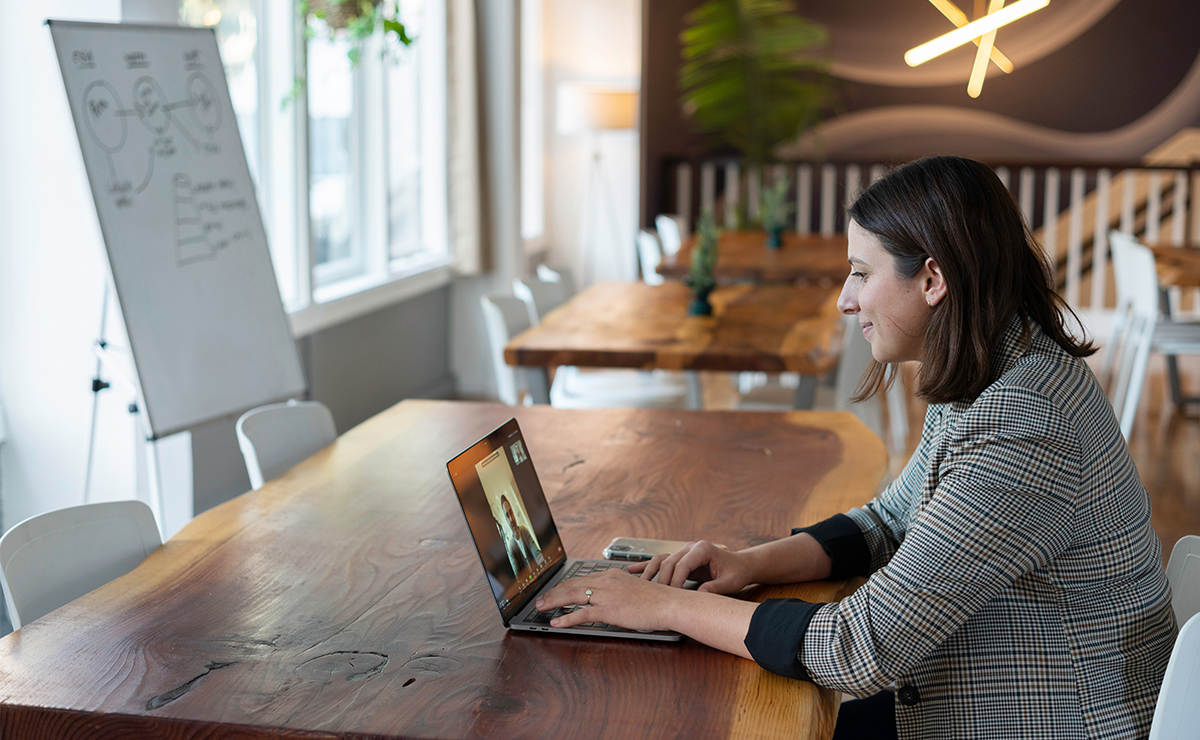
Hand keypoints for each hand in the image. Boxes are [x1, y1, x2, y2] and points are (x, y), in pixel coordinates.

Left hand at [534, 569, 681, 631]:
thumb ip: (617, 591)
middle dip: (553, 592)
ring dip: (553, 602)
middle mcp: (606, 581)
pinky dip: (566, 618)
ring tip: (541, 608)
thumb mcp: (633, 589)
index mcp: (611, 575)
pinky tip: (557, 622)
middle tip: (540, 599)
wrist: (668, 604)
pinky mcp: (609, 610)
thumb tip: (606, 600)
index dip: (564, 585)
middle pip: (571, 584)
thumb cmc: (656, 600)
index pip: (581, 579)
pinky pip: (582, 614)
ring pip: (572, 596)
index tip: (554, 590)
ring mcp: (606, 595)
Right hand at [628, 540, 753, 593]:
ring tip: (638, 585)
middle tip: (657, 598)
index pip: (682, 564)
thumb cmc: (736, 572)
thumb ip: (716, 588)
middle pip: (669, 562)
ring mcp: (684, 551)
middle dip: (662, 580)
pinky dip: (647, 566)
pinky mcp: (680, 557)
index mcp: (703, 549)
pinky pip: (661, 561)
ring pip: (661, 560)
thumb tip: (701, 595)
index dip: (675, 581)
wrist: (740, 565)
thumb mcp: (730, 582)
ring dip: (649, 572)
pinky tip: (632, 570)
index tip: (672, 596)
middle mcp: (691, 547)